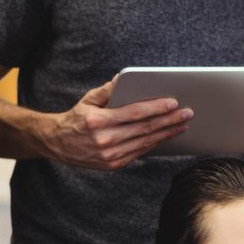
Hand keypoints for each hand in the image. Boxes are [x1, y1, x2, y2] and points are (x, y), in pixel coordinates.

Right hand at [39, 78, 192, 169]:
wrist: (56, 144)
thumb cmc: (76, 118)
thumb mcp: (88, 100)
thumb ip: (108, 90)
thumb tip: (125, 78)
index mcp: (98, 122)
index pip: (134, 113)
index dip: (156, 108)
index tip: (173, 102)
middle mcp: (105, 140)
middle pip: (145, 129)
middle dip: (169, 120)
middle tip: (187, 113)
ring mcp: (110, 155)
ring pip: (146, 143)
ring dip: (167, 133)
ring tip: (183, 124)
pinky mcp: (114, 165)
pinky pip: (140, 152)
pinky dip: (155, 143)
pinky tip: (167, 135)